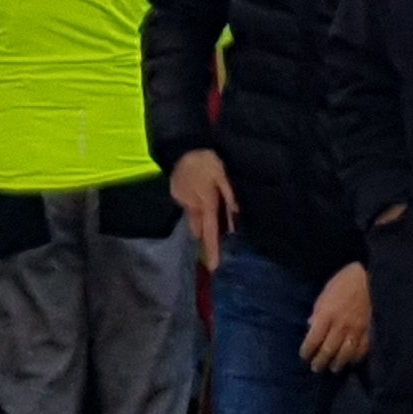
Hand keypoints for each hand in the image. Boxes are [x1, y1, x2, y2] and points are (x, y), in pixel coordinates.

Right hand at [169, 149, 236, 269]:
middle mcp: (192, 206)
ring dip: (200, 221)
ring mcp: (182, 201)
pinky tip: (200, 194)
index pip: (210, 232)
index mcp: (206, 203)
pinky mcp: (176, 194)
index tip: (212, 267)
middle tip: (213, 246)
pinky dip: (195, 206)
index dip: (212, 249)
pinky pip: (188, 206)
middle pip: (199, 229)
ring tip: (207, 217)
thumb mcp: (224, 176)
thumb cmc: (207, 160)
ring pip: (193, 218)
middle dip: (206, 238)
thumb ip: (229, 196)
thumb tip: (236, 216)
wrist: (183, 146)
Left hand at [299, 263, 371, 372]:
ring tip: (333, 368)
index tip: (304, 356)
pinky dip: (356, 358)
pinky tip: (351, 361)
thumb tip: (311, 327)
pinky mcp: (369, 331)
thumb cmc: (342, 283)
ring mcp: (356, 330)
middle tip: (316, 368)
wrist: (368, 278)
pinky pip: (362, 350)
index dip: (307, 351)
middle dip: (320, 361)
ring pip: (345, 354)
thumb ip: (317, 312)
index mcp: (326, 315)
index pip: (313, 340)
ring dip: (338, 363)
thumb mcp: (323, 294)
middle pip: (328, 350)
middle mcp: (340, 325)